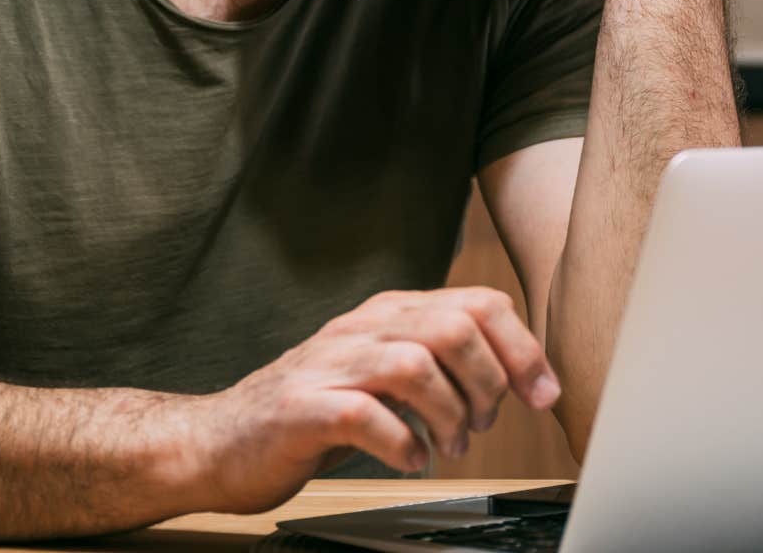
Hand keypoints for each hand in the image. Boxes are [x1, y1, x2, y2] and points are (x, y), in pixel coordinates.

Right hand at [188, 287, 560, 514]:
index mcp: (386, 316)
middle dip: (489, 383)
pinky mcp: (302, 409)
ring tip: (448, 446)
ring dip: (450, 415)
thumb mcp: (382, 377)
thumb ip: (436, 364)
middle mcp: (360, 330)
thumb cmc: (309, 413)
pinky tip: (409, 459)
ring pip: (415, 363)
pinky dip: (403, 445)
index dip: (523, 349)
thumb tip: (515, 376)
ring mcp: (328, 366)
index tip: (543, 394)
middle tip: (480, 424)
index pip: (477, 303)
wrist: (219, 442)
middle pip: (454, 327)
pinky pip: (366, 416)